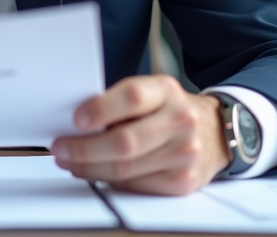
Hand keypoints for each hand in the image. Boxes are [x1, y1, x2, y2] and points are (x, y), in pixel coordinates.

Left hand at [50, 75, 228, 194]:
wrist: (215, 132)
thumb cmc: (170, 111)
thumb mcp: (152, 93)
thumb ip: (120, 103)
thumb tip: (78, 123)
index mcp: (166, 91)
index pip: (131, 97)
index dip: (100, 109)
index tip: (76, 119)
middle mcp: (179, 121)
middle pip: (124, 141)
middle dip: (84, 148)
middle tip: (61, 148)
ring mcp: (184, 153)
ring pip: (125, 169)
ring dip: (90, 168)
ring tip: (72, 162)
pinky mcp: (183, 181)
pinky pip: (136, 185)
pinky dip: (111, 181)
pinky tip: (98, 172)